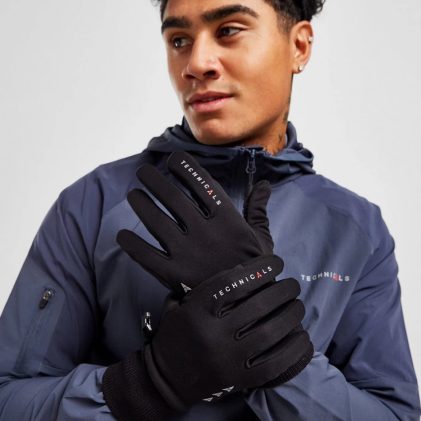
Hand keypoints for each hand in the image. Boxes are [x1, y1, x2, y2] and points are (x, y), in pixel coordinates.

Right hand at [103, 255, 312, 419]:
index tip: (277, 262)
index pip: (233, 283)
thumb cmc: (176, 334)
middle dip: (282, 292)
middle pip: (257, 306)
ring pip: (269, 334)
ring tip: (299, 306)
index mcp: (196, 310)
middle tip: (293, 284)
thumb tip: (247, 270)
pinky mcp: (237, 379)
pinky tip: (303, 338)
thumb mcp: (181, 305)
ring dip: (290, 317)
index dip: (259, 270)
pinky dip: (292, 351)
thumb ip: (208, 288)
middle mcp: (212, 333)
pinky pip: (272, 365)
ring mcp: (226, 358)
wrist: (166, 379)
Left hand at [117, 151, 273, 295]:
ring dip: (142, 205)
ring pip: (157, 222)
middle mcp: (206, 232)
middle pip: (174, 199)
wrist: (247, 306)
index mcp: (228, 220)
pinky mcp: (175, 275)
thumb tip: (265, 185)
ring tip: (133, 194)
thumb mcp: (261, 237)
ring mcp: (188, 253)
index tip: (173, 159)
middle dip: (155, 181)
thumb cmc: (253, 268)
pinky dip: (132, 245)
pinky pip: (147, 256)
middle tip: (142, 172)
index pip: (203, 185)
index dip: (186, 169)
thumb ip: (258, 209)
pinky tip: (121, 235)